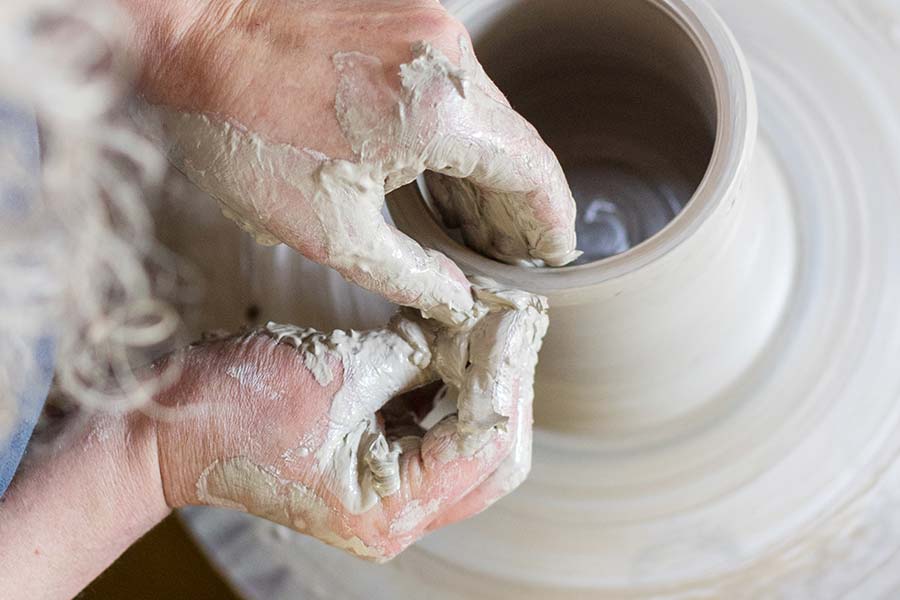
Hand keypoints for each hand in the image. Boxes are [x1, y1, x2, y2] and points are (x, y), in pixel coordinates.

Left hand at [125, 0, 577, 324]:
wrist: (193, 32)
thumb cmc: (244, 126)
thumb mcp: (327, 227)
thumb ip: (408, 272)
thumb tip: (455, 299)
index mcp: (441, 113)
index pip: (534, 172)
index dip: (552, 220)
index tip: (555, 253)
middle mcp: (449, 60)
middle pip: (518, 143)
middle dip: (521, 204)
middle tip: (513, 252)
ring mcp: (430, 30)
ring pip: (489, 113)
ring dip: (490, 169)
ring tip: (478, 225)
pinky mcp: (407, 18)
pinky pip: (456, 85)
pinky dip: (462, 133)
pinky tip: (443, 172)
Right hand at [154, 283, 547, 559]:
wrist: (173, 429)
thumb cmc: (236, 409)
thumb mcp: (337, 371)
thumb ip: (415, 354)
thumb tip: (469, 325)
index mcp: (389, 508)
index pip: (485, 443)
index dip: (508, 375)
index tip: (517, 318)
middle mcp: (398, 514)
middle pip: (493, 457)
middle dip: (508, 386)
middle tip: (514, 324)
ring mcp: (390, 493)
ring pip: (471, 444)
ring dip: (483, 383)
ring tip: (490, 325)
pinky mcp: (379, 464)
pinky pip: (436, 429)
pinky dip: (451, 386)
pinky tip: (454, 341)